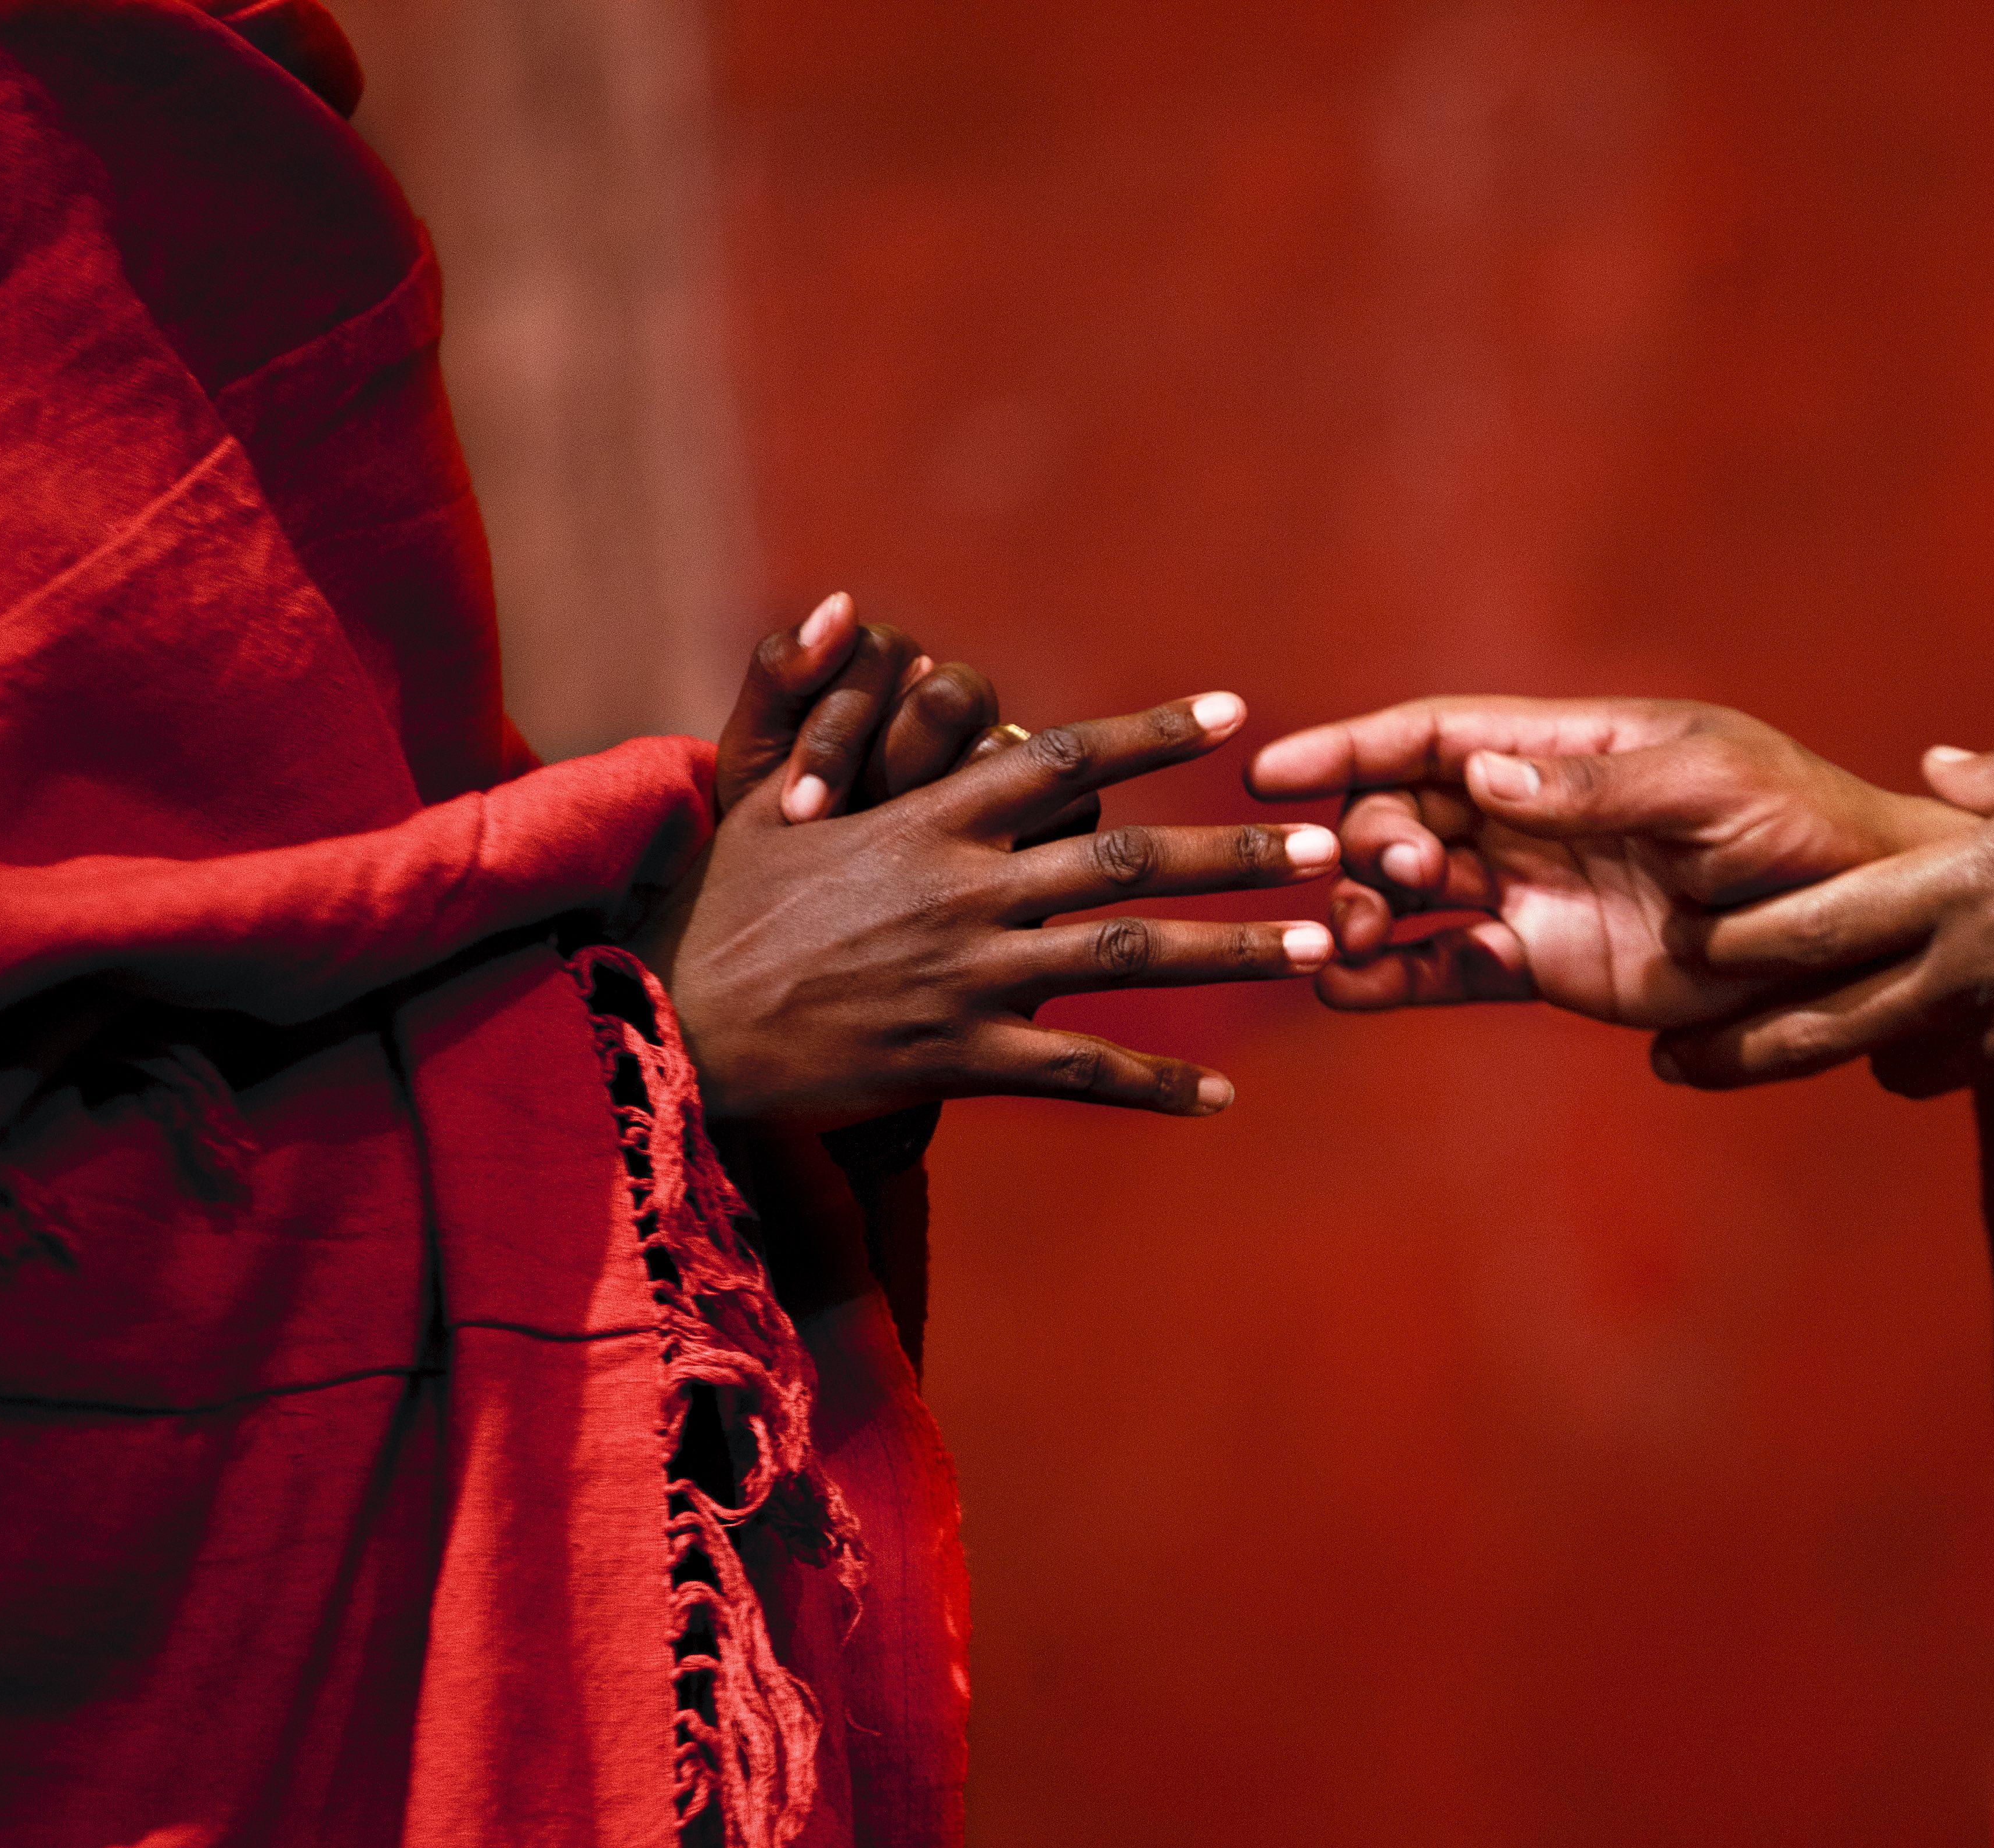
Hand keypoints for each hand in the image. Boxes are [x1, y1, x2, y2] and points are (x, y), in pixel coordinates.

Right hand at [634, 692, 1341, 1124]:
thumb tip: (850, 601)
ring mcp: (964, 979)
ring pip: (1127, 962)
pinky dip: (1154, 1087)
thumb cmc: (714, 905)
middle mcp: (960, 892)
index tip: (1237, 713)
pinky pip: (1077, 1073)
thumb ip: (804, 690)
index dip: (1154, 733)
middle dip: (1236, 852)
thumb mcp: (755, 787)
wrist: (663, 1025)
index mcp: (925, 820)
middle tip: (1330, 844)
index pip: (1062, 760)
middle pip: (1127, 861)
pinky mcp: (954, 1059)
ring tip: (1323, 945)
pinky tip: (1223, 1101)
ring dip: (1233, 953)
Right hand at [1244, 695, 1973, 1025]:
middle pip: (1408, 813)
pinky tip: (1349, 990)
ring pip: (1415, 896)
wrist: (1863, 934)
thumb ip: (1599, 788)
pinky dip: (1396, 981)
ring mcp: (1538, 893)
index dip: (1352, 747)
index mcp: (1571, 748)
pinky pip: (1452, 971)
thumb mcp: (1713, 787)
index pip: (1437, 735)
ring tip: (1348, 944)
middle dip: (1366, 838)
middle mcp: (1538, 815)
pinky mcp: (1549, 966)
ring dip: (1366, 912)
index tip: (1275, 770)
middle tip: (1380, 877)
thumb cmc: (1805, 830)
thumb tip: (1483, 778)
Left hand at [1654, 746, 1993, 1095]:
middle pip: (1819, 1022)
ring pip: (1882, 1060)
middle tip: (1668, 1060)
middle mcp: (1962, 972)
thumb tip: (1939, 766)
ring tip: (1764, 1060)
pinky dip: (1927, 1059)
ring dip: (1829, 1057)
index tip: (1687, 945)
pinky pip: (1956, 1073)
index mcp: (1963, 889)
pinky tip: (1913, 1045)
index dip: (1742, 942)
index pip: (1820, 924)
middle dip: (1735, 1045)